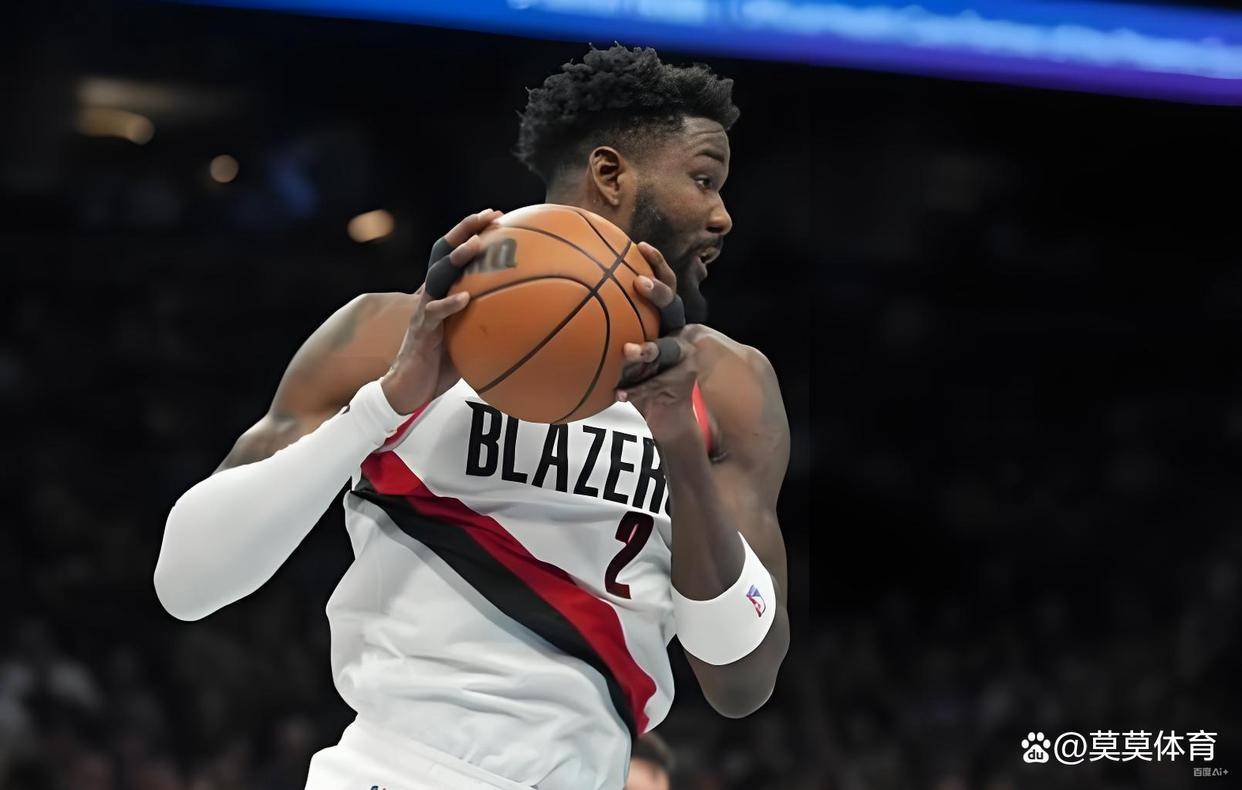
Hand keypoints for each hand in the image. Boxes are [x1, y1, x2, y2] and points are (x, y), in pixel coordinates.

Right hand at [381, 208, 501, 412]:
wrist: (409, 389)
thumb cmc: (442, 365)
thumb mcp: (470, 339)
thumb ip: (490, 324)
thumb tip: (530, 320)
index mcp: (442, 292)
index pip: (455, 253)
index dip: (472, 232)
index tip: (498, 216)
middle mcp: (430, 294)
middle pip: (443, 252)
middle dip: (465, 231)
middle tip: (488, 216)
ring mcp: (423, 311)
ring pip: (436, 276)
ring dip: (456, 259)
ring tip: (475, 246)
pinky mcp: (421, 332)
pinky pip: (433, 314)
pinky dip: (449, 304)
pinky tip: (465, 298)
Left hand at [616, 242, 701, 441]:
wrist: (665, 406)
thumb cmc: (633, 366)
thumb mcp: (618, 339)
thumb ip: (602, 320)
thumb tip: (562, 295)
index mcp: (663, 318)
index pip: (665, 282)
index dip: (656, 263)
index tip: (639, 245)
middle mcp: (676, 333)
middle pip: (674, 307)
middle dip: (658, 294)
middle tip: (638, 283)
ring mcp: (679, 359)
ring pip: (668, 350)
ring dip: (649, 349)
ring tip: (628, 351)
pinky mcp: (676, 383)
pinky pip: (655, 385)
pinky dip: (636, 389)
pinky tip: (618, 393)